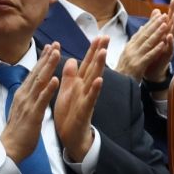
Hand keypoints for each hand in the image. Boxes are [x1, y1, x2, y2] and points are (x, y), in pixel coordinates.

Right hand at [0, 43, 60, 162]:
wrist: (10, 148)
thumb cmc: (20, 129)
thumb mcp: (24, 107)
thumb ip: (30, 95)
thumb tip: (34, 85)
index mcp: (24, 93)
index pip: (35, 73)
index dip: (43, 59)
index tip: (52, 46)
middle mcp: (25, 95)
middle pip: (37, 73)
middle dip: (47, 57)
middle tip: (56, 43)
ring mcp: (28, 104)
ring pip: (40, 81)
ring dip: (49, 67)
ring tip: (57, 53)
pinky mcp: (33, 114)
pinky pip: (42, 100)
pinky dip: (49, 89)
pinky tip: (55, 79)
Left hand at [54, 36, 107, 161]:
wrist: (71, 137)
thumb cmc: (69, 115)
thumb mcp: (66, 92)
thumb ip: (70, 76)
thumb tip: (72, 59)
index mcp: (79, 83)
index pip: (87, 63)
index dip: (92, 50)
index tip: (99, 36)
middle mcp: (86, 88)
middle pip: (93, 67)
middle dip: (99, 52)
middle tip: (106, 37)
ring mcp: (87, 98)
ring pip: (94, 79)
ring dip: (99, 66)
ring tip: (104, 52)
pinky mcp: (85, 110)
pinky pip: (91, 98)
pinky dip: (95, 89)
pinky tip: (100, 80)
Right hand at [114, 10, 169, 81]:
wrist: (118, 85)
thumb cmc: (124, 71)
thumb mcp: (128, 54)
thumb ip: (135, 42)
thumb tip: (141, 28)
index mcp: (129, 46)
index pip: (142, 32)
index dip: (151, 22)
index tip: (159, 14)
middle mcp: (131, 49)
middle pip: (145, 35)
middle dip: (155, 24)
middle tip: (164, 15)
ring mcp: (134, 57)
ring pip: (147, 43)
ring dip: (157, 33)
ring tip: (165, 25)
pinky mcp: (138, 66)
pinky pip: (149, 56)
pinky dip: (156, 49)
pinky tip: (163, 43)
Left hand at [144, 0, 173, 82]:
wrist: (152, 70)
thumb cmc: (154, 52)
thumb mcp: (155, 35)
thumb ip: (156, 23)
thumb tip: (157, 10)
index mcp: (165, 32)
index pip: (170, 18)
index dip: (172, 8)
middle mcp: (169, 37)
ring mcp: (169, 46)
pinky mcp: (167, 55)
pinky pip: (170, 47)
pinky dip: (170, 42)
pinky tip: (170, 36)